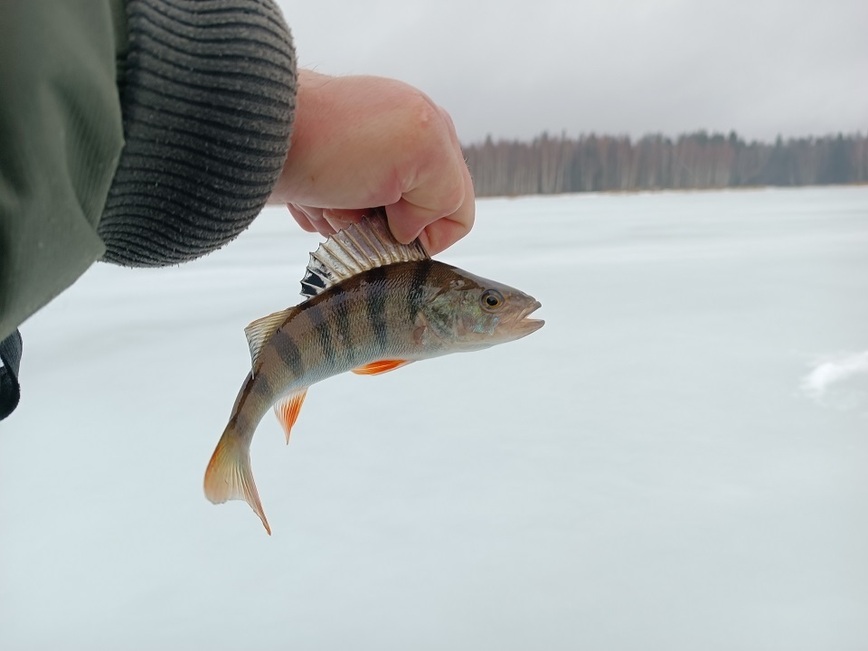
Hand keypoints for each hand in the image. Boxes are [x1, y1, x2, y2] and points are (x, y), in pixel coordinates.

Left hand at [268, 70, 473, 254]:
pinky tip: (307, 198)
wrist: (254, 134)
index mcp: (432, 134)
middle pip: (410, 223)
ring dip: (346, 224)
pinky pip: (337, 217)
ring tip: (323, 199)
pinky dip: (321, 216)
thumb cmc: (333, 141)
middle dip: (381, 227)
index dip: (429, 230)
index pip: (455, 214)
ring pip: (372, 226)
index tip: (395, 222)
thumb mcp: (420, 152)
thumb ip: (446, 194)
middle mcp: (401, 145)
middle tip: (353, 208)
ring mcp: (362, 160)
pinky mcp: (325, 172)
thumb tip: (409, 230)